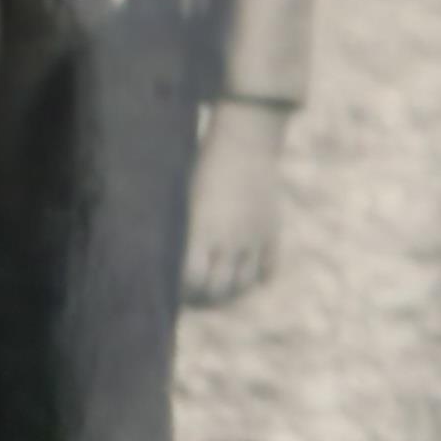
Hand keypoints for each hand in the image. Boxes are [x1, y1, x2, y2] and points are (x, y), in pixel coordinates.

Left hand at [182, 101, 290, 306]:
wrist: (245, 141)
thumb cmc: (203, 164)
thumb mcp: (185, 197)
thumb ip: (183, 231)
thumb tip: (168, 261)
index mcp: (203, 229)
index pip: (192, 279)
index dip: (182, 291)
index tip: (173, 292)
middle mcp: (231, 239)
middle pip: (219, 289)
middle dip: (203, 299)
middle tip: (192, 299)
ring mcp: (254, 238)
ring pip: (243, 284)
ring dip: (229, 294)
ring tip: (216, 293)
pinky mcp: (272, 232)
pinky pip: (267, 270)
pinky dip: (256, 279)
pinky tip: (243, 278)